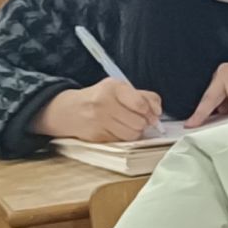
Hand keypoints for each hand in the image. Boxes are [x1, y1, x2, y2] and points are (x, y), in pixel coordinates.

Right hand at [33, 78, 161, 142]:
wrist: (70, 110)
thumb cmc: (100, 98)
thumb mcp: (120, 89)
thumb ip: (144, 97)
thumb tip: (158, 112)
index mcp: (113, 87)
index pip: (141, 103)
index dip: (151, 111)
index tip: (153, 113)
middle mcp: (104, 102)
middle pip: (139, 121)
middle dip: (143, 123)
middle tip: (138, 119)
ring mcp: (99, 120)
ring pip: (132, 134)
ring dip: (135, 131)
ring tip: (127, 124)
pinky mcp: (96, 135)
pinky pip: (121, 140)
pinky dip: (123, 137)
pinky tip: (116, 129)